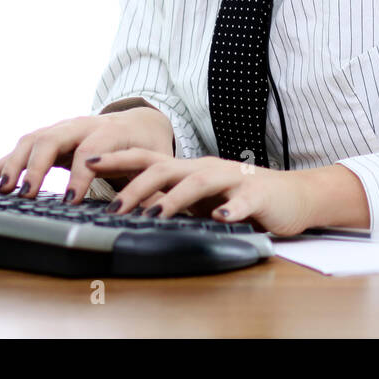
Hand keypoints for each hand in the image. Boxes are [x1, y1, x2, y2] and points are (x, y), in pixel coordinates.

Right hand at [0, 105, 173, 201]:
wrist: (139, 121)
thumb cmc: (144, 147)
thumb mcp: (153, 164)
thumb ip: (152, 188)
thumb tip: (159, 211)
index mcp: (110, 132)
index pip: (91, 150)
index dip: (81, 174)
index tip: (71, 201)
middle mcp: (81, 126)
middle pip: (53, 139)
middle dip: (37, 167)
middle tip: (26, 194)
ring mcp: (60, 130)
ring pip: (31, 141)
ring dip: (13, 165)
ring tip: (3, 192)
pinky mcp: (45, 140)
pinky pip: (17, 151)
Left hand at [84, 149, 314, 236]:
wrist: (291, 196)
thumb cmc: (238, 198)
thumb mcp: (196, 198)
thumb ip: (168, 199)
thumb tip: (126, 209)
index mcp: (187, 169)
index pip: (146, 159)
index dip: (117, 159)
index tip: (87, 163)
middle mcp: (205, 168)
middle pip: (166, 169)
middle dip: (137, 186)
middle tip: (113, 206)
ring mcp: (231, 179)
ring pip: (198, 183)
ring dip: (174, 199)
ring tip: (154, 215)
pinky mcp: (256, 196)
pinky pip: (242, 201)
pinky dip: (230, 210)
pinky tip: (220, 218)